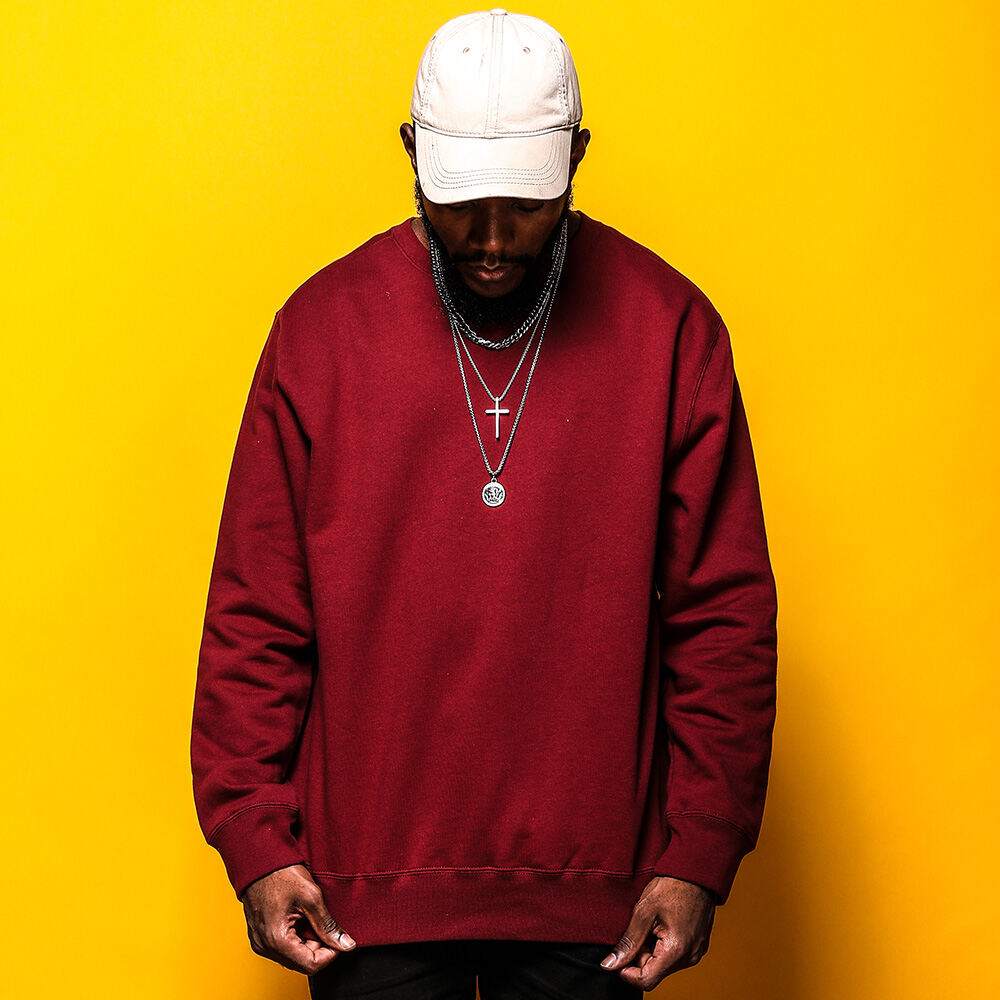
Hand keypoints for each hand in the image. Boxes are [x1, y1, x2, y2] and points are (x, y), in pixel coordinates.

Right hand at [240, 863, 356, 974]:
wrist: (260, 860)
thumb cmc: (282, 874)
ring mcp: (260, 942)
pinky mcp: (259, 936)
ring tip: (312, 918)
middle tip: (326, 924)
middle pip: (301, 963)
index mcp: (277, 939)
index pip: (311, 965)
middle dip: (319, 948)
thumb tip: (346, 944)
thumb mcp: (311, 897)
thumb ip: (328, 925)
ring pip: (293, 957)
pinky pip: (282, 948)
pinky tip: (301, 919)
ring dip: (308, 943)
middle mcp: (265, 946)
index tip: (339, 939)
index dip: (331, 954)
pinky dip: (296, 939)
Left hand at [600, 876, 715, 990]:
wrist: (696, 873)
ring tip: (653, 923)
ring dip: (651, 949)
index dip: (627, 972)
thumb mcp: (643, 912)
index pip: (646, 980)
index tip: (618, 956)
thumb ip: (628, 942)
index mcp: (676, 950)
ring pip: (663, 964)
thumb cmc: (671, 887)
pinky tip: (663, 924)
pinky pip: (674, 956)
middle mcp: (690, 957)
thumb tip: (610, 964)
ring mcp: (696, 953)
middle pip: (654, 971)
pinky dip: (662, 945)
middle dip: (640, 955)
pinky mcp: (698, 947)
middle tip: (639, 928)